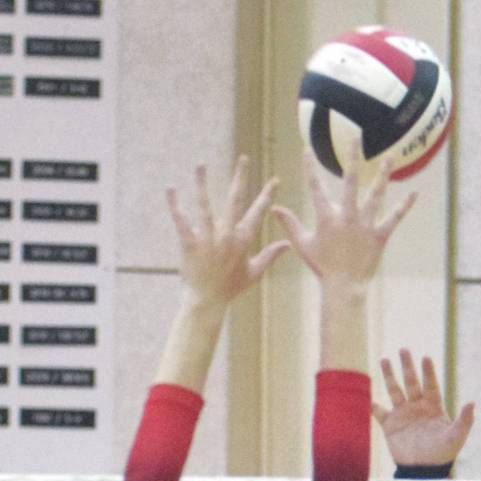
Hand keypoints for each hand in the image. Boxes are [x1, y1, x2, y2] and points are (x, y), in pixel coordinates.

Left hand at [166, 155, 288, 308]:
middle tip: (243, 158)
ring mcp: (209, 239)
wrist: (208, 301)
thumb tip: (287, 244)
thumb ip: (271, 255)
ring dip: (203, 183)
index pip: (258, 213)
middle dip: (241, 178)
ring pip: (206, 206)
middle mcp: (228, 236)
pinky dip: (176, 205)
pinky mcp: (190, 243)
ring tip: (201, 164)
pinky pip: (182, 221)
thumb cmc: (230, 287)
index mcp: (244, 241)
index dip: (267, 195)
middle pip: (235, 201)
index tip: (275, 179)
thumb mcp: (255, 272)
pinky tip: (171, 189)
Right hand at [273, 145, 415, 288]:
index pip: (315, 187)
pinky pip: (393, 218)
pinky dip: (404, 206)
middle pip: (350, 182)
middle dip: (351, 159)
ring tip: (390, 157)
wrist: (343, 287)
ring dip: (383, 175)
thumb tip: (274, 207)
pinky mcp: (379, 236)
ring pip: (375, 195)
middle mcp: (346, 217)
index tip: (307, 149)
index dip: (310, 167)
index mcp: (326, 217)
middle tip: (355, 139)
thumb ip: (290, 224)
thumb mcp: (303, 244)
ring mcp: (364, 226)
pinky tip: (414, 193)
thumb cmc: (323, 267)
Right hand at [373, 349, 473, 466]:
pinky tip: (368, 397)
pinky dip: (373, 406)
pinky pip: (379, 413)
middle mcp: (417, 407)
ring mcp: (403, 415)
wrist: (424, 470)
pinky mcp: (390, 426)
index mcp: (433, 407)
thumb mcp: (456, 436)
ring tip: (384, 360)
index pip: (431, 385)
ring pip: (394, 390)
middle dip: (407, 366)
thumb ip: (464, 419)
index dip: (428, 372)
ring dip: (389, 376)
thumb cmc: (443, 454)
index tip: (425, 357)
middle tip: (404, 350)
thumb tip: (472, 402)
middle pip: (411, 382)